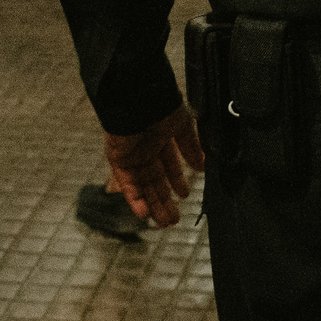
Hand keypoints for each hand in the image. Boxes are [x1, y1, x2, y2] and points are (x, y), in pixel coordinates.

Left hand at [103, 104, 204, 226]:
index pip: (168, 164)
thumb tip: (202, 166)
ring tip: (164, 223)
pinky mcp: (119, 159)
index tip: (185, 195)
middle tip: (174, 219)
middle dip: (165, 199)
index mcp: (161, 138)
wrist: (139, 98)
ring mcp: (132, 155)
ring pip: (142, 185)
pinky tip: (144, 213)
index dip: (176, 180)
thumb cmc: (161, 105)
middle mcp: (146, 148)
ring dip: (152, 204)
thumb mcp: (183, 125)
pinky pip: (126, 183)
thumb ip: (191, 146)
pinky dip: (135, 198)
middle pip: (155, 180)